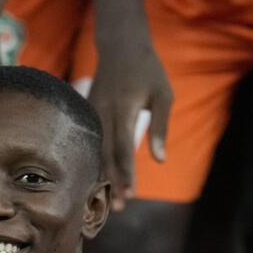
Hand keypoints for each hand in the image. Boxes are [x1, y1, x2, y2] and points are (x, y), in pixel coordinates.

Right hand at [87, 41, 171, 209]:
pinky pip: (91, 141)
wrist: (120, 45)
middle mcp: (104, 113)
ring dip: (103, 175)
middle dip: (113, 181)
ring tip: (109, 199)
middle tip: (119, 207)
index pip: (123, 148)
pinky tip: (99, 177)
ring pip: (96, 150)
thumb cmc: (148, 70)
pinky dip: (95, 161)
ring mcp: (93, 112)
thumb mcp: (163, 94)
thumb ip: (161, 127)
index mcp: (124, 109)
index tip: (131, 194)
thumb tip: (160, 159)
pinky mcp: (89, 112)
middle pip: (106, 154)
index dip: (126, 173)